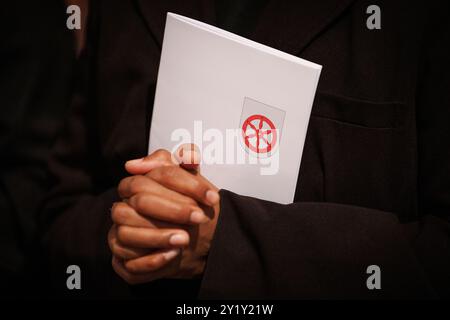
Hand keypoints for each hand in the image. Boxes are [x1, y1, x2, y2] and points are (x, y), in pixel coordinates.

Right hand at [109, 147, 219, 283]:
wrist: (198, 239)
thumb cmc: (192, 205)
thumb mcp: (193, 180)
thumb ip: (184, 160)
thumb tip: (168, 156)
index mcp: (134, 186)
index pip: (152, 178)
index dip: (184, 185)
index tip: (211, 196)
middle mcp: (121, 210)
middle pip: (140, 203)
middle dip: (173, 210)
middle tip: (200, 217)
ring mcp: (119, 237)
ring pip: (126, 234)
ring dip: (159, 236)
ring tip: (185, 239)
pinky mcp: (123, 263)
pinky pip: (128, 265)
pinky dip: (151, 261)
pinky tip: (173, 255)